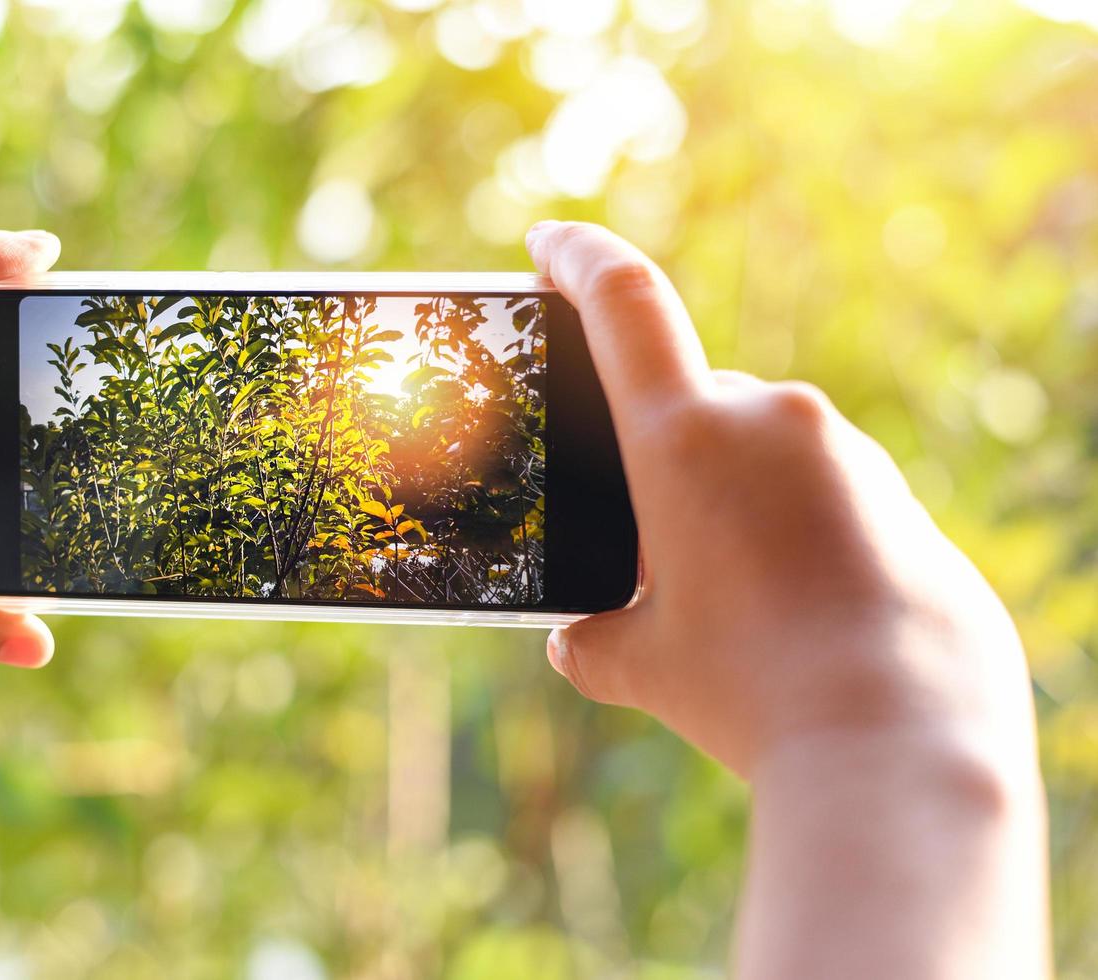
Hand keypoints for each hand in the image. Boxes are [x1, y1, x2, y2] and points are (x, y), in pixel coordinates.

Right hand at [527, 220, 1046, 977]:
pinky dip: (792, 527)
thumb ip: (595, 638)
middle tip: (655, 542)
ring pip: (763, 449)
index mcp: (686, 437)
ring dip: (733, 498)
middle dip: (667, 457)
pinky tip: (792, 605)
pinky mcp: (897, 496)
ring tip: (730, 596)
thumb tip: (577, 643)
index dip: (578, 257)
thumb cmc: (752, 689)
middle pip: (695, 401)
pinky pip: (822, 488)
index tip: (548, 241)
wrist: (900, 735)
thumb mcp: (643, 665)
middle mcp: (771, 421)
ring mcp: (845, 454)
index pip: (622, 302)